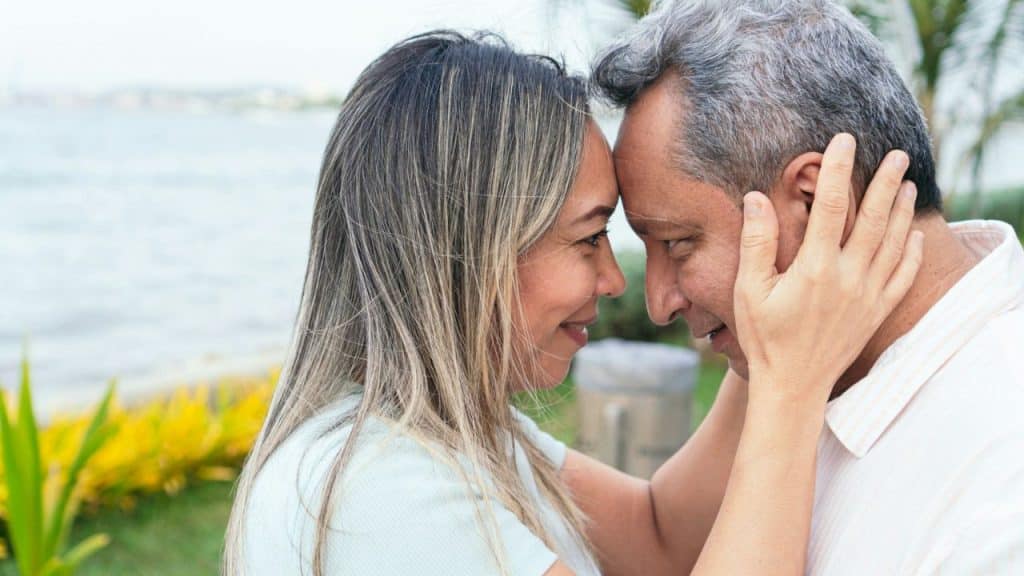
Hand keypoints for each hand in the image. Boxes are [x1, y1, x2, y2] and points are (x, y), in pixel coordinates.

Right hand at [733, 133, 922, 406]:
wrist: (793, 386)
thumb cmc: (765, 338)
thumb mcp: (749, 290)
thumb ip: (756, 242)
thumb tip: (756, 198)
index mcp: (814, 268)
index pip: (830, 206)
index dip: (837, 170)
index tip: (843, 141)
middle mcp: (848, 278)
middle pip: (874, 219)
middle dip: (886, 183)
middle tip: (896, 155)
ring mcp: (867, 296)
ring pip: (895, 244)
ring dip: (902, 211)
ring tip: (908, 184)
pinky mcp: (876, 313)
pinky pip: (903, 277)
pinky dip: (914, 253)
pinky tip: (916, 236)